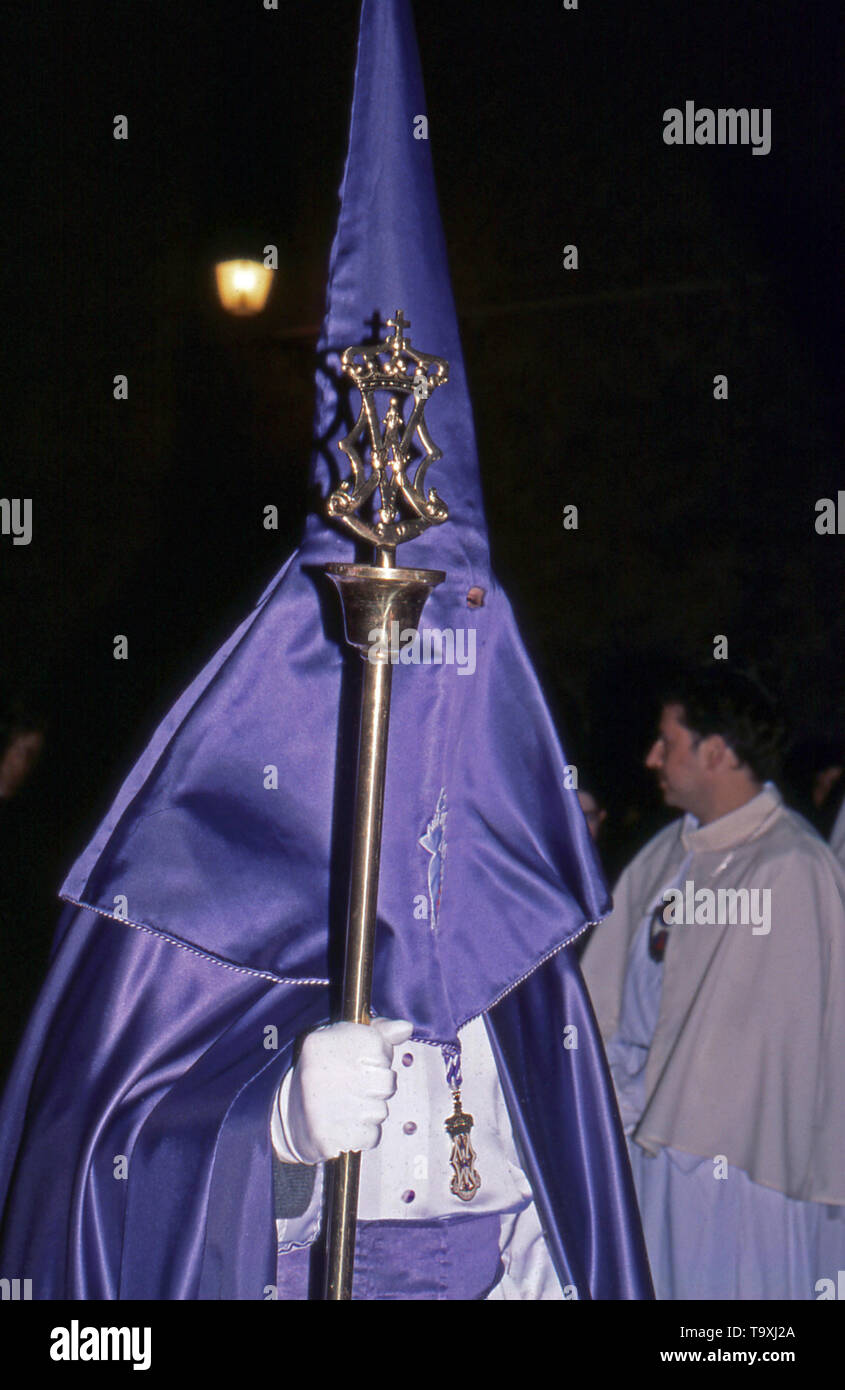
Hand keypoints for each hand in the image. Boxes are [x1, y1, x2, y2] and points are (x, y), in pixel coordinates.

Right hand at [281, 1018, 413, 1163]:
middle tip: (357, 1087)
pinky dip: (364, 1135)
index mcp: (321, 1044)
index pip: (378, 1045)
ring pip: (380, 1111)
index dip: (378, 1056)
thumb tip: (405, 1027)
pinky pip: (371, 1136)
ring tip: (348, 1106)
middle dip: (378, 1086)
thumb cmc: (322, 1074)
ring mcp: (323, 1108)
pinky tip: (346, 1125)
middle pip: (386, 1081)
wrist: (284, 1118)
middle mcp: (320, 1073)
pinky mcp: (328, 1138)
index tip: (362, 1062)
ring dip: (371, 1112)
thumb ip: (376, 1032)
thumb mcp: (341, 1041)